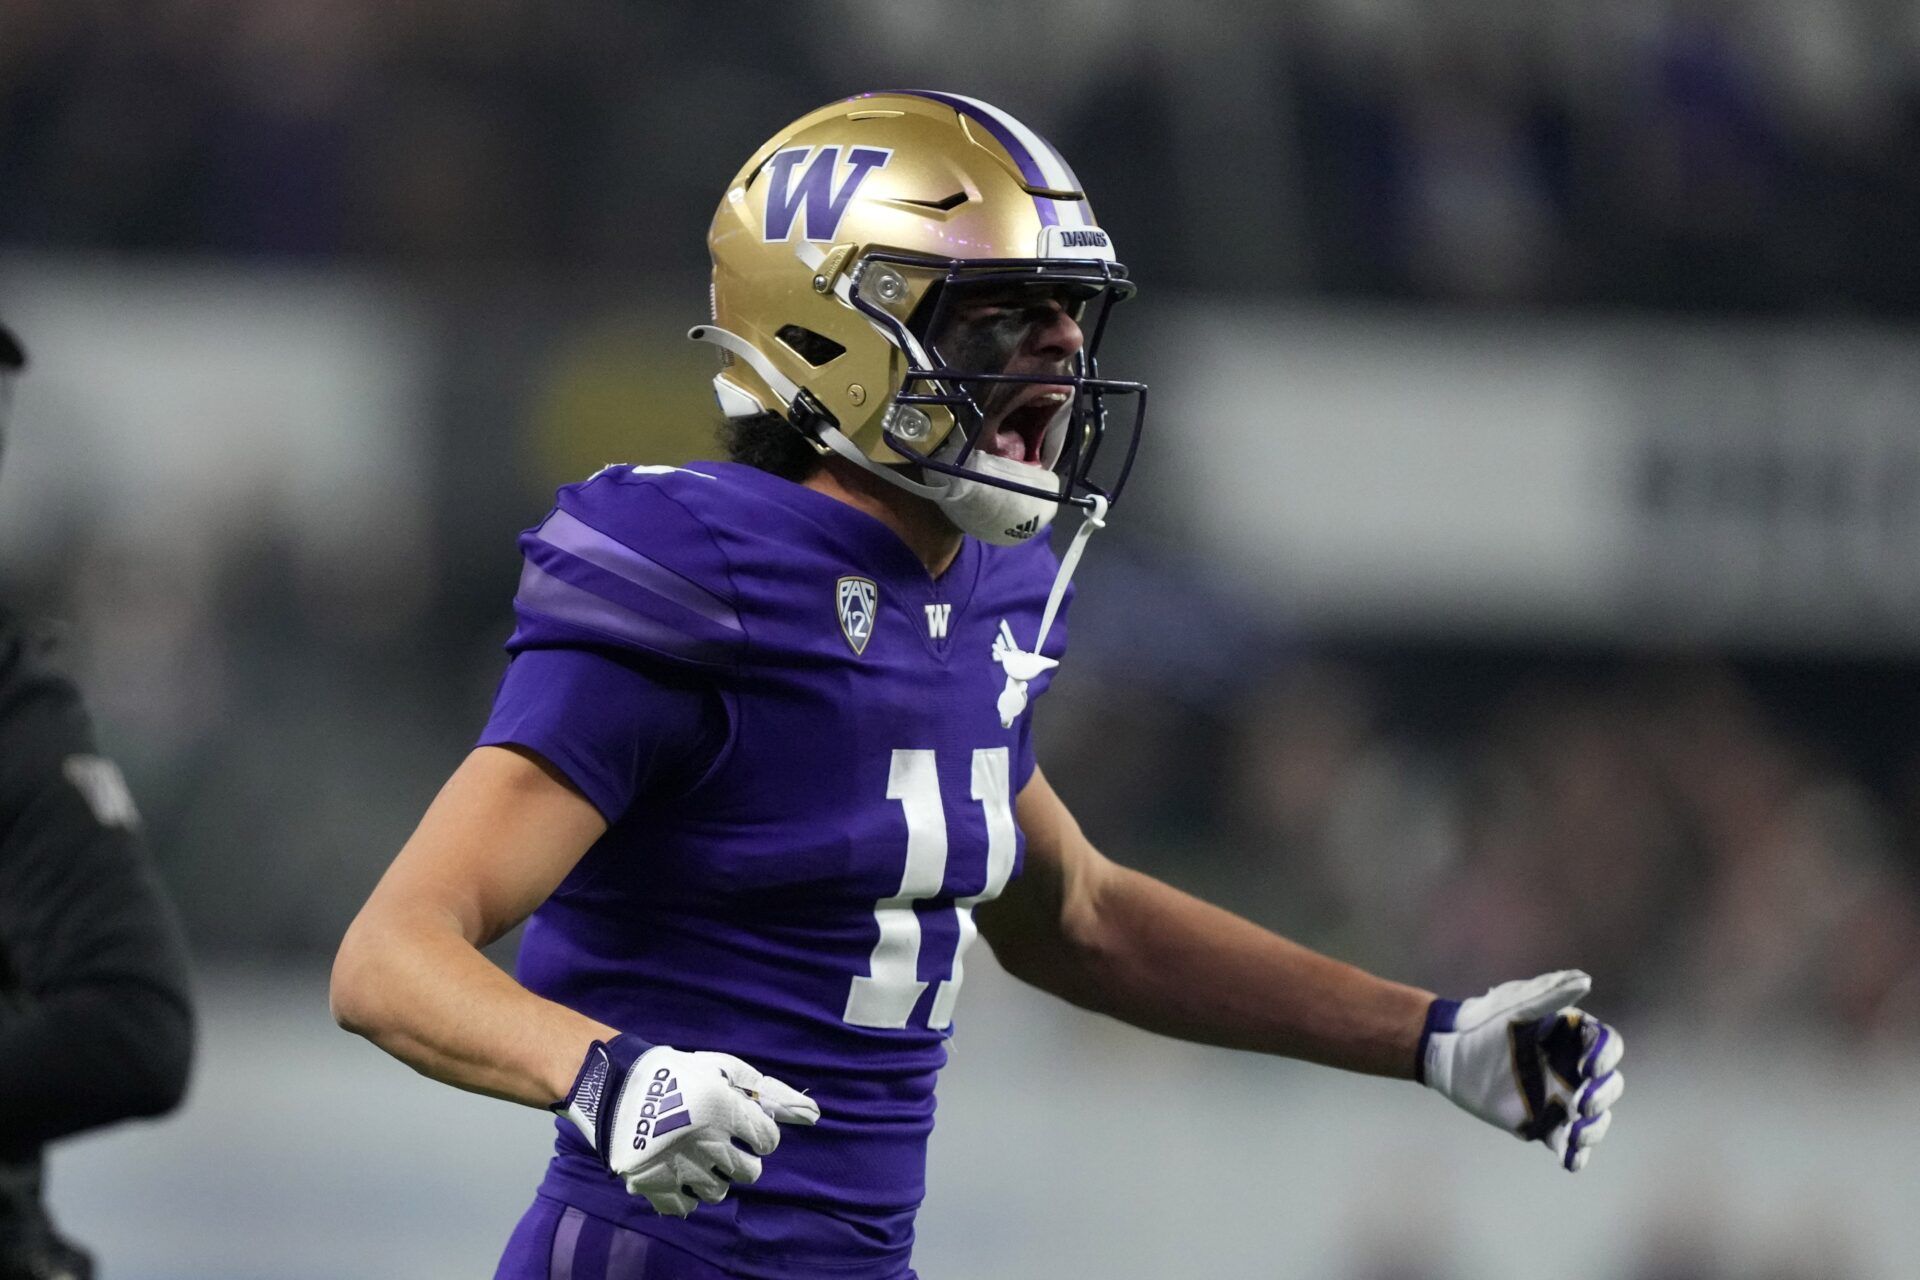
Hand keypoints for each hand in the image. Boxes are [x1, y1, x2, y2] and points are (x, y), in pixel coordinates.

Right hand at [556, 1036, 820, 1215]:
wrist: (615, 1085)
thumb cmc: (677, 1072)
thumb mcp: (724, 1067)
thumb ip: (767, 1090)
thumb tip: (813, 1114)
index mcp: (725, 1109)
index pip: (768, 1140)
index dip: (760, 1133)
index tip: (746, 1127)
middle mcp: (706, 1142)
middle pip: (750, 1173)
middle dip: (743, 1158)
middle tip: (725, 1144)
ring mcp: (679, 1167)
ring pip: (720, 1191)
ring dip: (716, 1176)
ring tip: (701, 1157)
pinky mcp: (653, 1184)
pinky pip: (685, 1206)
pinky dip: (687, 1193)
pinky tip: (681, 1173)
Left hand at [1416, 970, 1624, 1171]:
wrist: (1449, 1049)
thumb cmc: (1484, 1019)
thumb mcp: (1517, 1004)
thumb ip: (1550, 994)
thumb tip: (1585, 980)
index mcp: (1574, 1038)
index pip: (1607, 1047)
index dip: (1607, 1057)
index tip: (1590, 1066)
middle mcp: (1574, 1069)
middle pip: (1608, 1086)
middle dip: (1603, 1095)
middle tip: (1583, 1102)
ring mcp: (1560, 1098)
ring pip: (1593, 1119)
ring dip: (1593, 1129)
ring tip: (1577, 1134)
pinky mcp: (1542, 1123)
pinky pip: (1565, 1143)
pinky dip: (1573, 1154)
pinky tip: (1571, 1161)